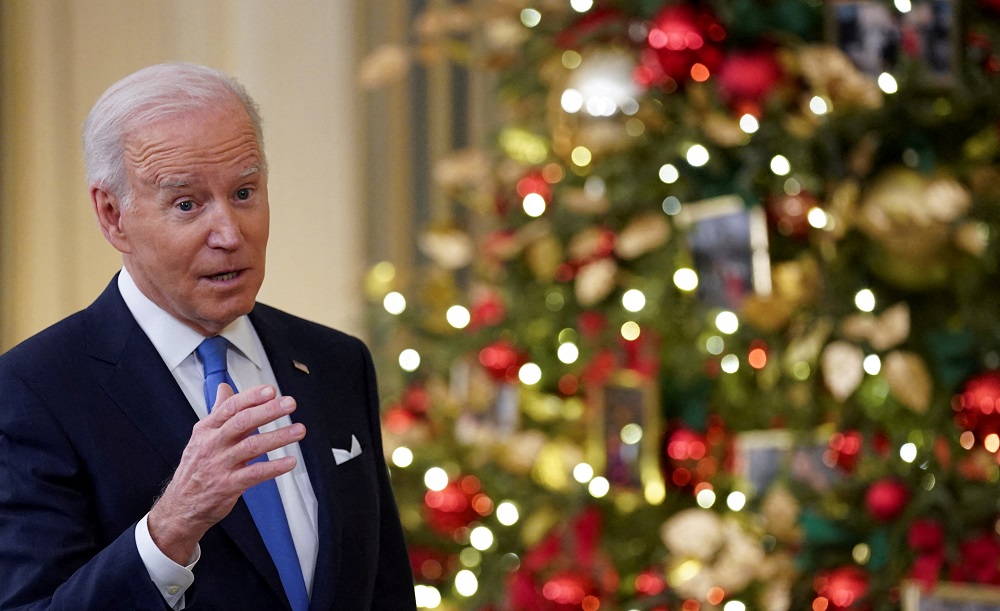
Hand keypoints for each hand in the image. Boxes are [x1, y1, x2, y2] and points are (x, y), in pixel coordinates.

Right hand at [147, 384, 306, 563]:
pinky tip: (290, 462)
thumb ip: (218, 411)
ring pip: (252, 446)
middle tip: (289, 404)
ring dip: (278, 437)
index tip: (271, 390)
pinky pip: (255, 474)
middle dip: (268, 411)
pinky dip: (274, 467)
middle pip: (242, 422)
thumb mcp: (201, 437)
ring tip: (298, 430)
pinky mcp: (228, 486)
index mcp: (206, 429)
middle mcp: (212, 444)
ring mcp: (220, 465)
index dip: (251, 397)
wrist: (180, 506)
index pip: (230, 407)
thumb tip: (224, 388)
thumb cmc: (195, 468)